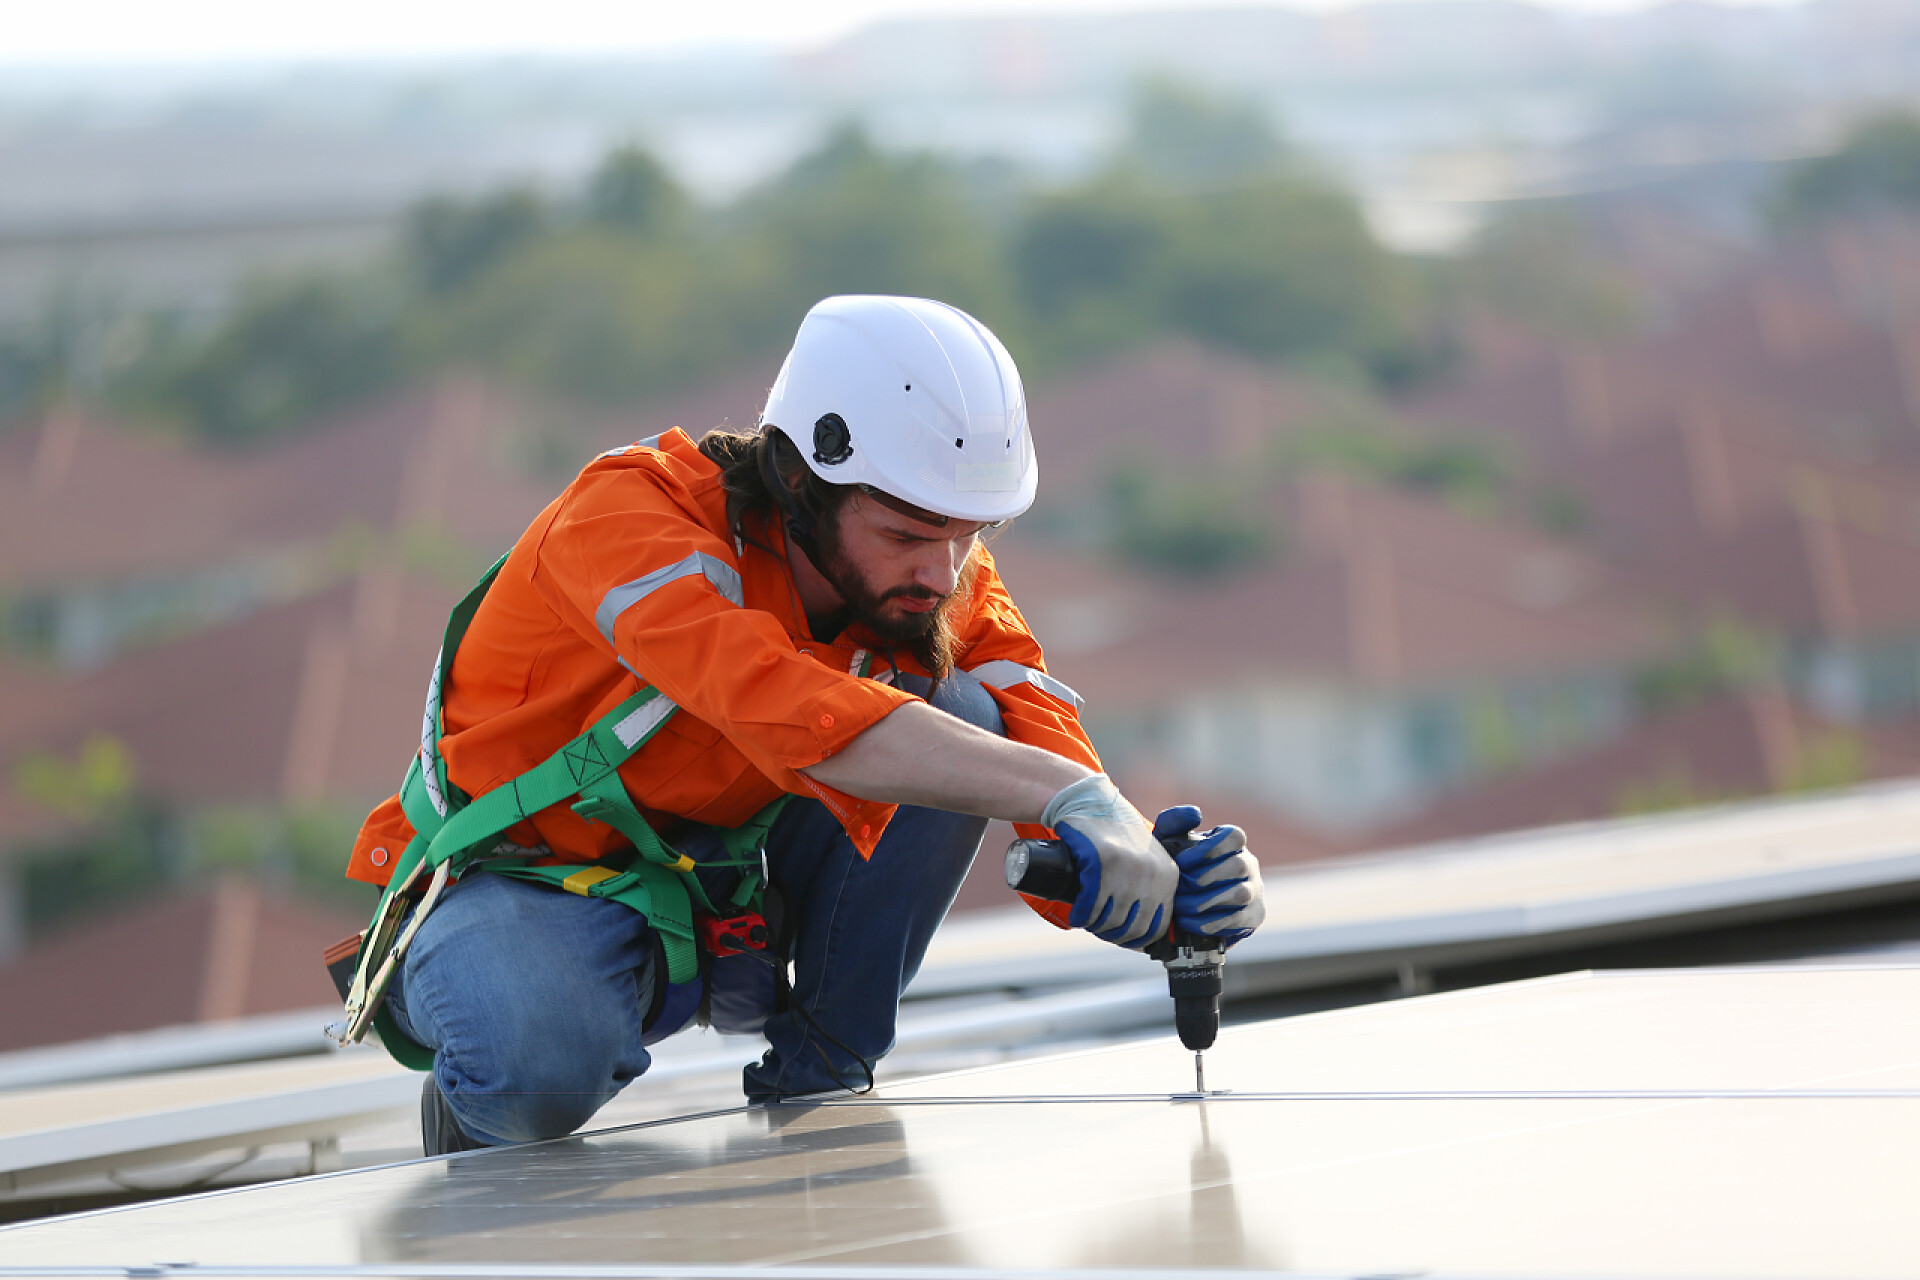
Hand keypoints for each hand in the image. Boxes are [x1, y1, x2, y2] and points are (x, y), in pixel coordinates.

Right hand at [1043, 775, 1176, 949]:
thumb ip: (1154, 889)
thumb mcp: (1149, 860)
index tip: (1119, 938)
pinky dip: (1082, 916)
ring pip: (1111, 920)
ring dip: (1096, 927)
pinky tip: (1078, 915)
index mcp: (1169, 876)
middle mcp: (1153, 874)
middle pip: (1132, 927)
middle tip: (1099, 929)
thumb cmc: (1118, 837)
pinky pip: (1092, 906)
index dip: (1135, 940)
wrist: (1093, 803)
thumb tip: (1148, 937)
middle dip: (1112, 935)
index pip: (1156, 927)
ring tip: (1088, 921)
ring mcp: (1128, 868)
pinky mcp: (1103, 863)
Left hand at [1154, 805, 1265, 946]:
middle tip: (1179, 888)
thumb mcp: (1168, 842)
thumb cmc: (1174, 867)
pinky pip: (1238, 919)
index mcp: (1231, 843)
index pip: (1234, 837)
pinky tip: (1187, 922)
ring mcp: (1254, 890)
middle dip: (1206, 878)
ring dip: (1207, 901)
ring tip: (1181, 907)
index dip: (1209, 848)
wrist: (1177, 905)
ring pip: (1241, 893)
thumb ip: (1174, 822)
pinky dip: (1210, 922)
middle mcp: (1248, 864)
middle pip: (1238, 865)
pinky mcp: (1253, 916)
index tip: (1182, 862)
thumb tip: (1196, 814)